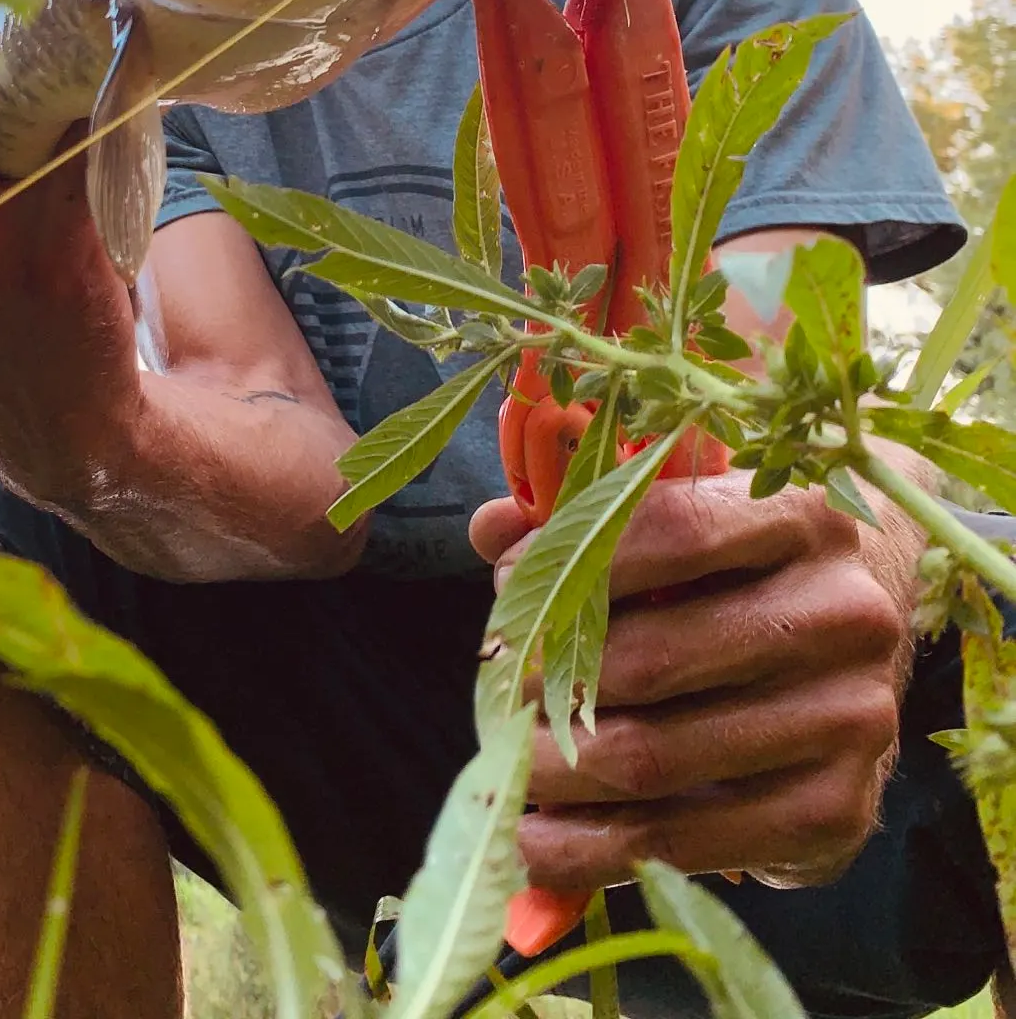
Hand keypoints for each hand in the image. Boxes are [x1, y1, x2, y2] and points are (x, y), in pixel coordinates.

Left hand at [469, 465, 925, 893]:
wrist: (874, 632)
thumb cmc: (739, 562)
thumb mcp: (681, 517)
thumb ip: (584, 517)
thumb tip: (491, 529)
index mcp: (803, 517)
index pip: (673, 532)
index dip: (571, 561)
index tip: (504, 589)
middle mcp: (844, 613)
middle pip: (651, 660)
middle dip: (546, 684)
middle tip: (494, 694)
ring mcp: (854, 717)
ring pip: (656, 757)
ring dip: (552, 771)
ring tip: (503, 765)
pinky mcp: (841, 809)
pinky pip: (687, 841)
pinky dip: (592, 847)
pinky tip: (538, 840)